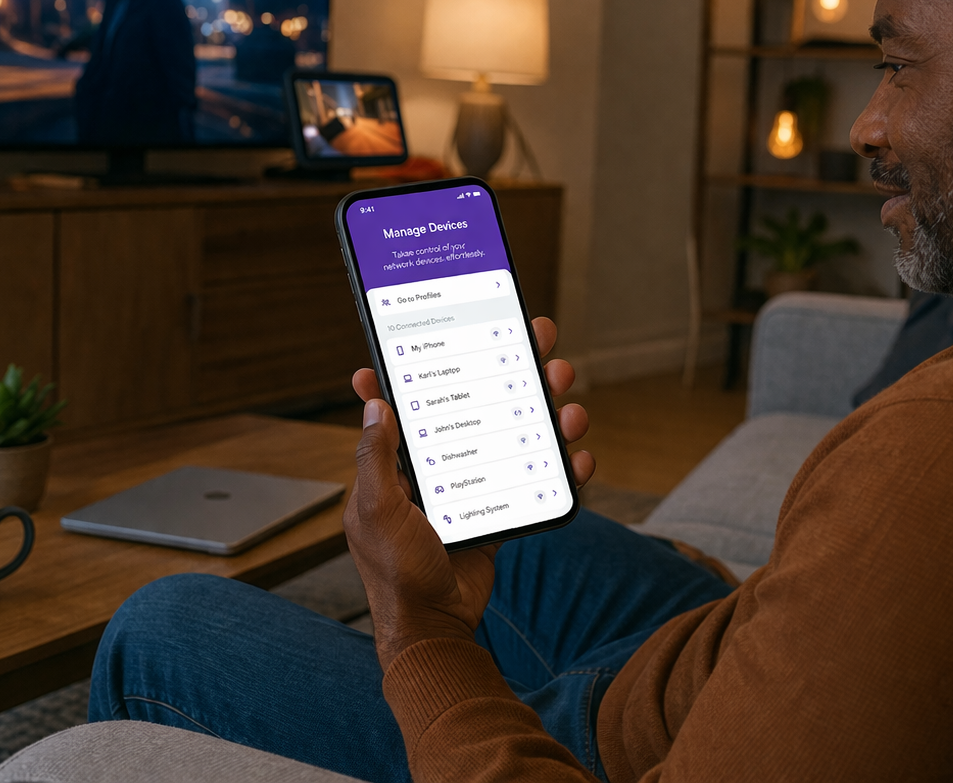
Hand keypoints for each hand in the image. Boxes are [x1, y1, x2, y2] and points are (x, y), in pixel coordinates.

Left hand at [343, 316, 592, 669]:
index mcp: (400, 462)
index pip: (411, 400)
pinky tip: (577, 456)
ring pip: (516, 432)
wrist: (435, 627)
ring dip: (547, 411)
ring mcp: (475, 485)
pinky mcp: (502, 510)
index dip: (425, 361)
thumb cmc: (395, 572)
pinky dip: (561, 467)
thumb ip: (377, 457)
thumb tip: (375, 402)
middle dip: (514, 369)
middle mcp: (439, 465)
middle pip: (480, 402)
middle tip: (541, 341)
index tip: (443, 326)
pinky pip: (537, 479)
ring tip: (570, 401)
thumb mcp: (376, 510)